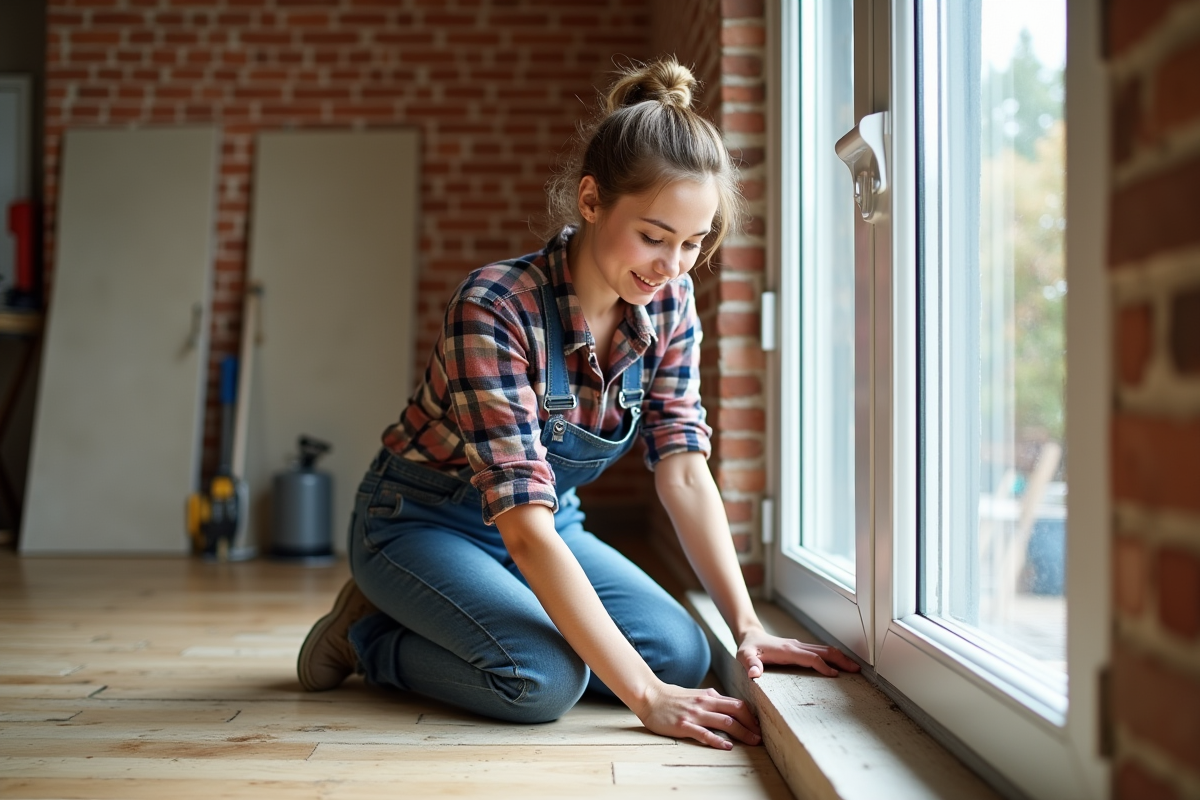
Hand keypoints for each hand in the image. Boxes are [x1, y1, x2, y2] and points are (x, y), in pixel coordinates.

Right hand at [635, 682, 761, 749]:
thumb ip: (711, 700)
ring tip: (752, 742)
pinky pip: (705, 734)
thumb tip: (727, 706)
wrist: (650, 696)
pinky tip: (728, 746)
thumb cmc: (672, 697)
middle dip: (751, 724)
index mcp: (709, 696)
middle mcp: (705, 703)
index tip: (758, 726)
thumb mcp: (696, 694)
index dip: (751, 716)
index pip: (737, 704)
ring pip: (725, 722)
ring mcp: (695, 714)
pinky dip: (718, 741)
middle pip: (736, 711)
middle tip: (760, 737)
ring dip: (742, 733)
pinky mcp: (684, 725)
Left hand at [737, 628, 861, 678]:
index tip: (836, 676)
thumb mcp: (744, 656)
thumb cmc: (747, 648)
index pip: (810, 658)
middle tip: (857, 670)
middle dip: (841, 660)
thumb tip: (755, 675)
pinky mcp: (800, 648)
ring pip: (824, 650)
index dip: (823, 666)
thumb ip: (750, 664)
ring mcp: (799, 646)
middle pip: (824, 651)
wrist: (750, 636)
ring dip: (840, 657)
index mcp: (787, 651)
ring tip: (855, 668)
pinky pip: (820, 651)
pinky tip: (840, 663)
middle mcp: (796, 646)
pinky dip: (833, 656)